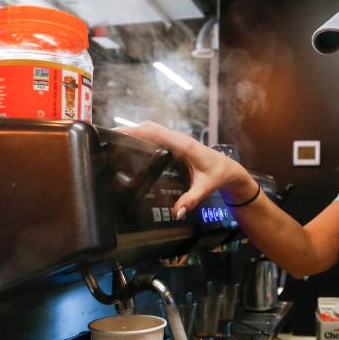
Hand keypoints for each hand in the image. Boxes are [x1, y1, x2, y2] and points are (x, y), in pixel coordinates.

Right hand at [120, 122, 255, 216]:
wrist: (229, 169)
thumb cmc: (218, 175)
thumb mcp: (205, 188)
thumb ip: (192, 199)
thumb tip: (177, 212)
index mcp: (183, 146)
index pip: (155, 133)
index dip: (135, 131)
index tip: (117, 134)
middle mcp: (178, 139)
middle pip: (149, 127)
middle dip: (129, 130)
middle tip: (109, 139)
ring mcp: (177, 139)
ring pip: (152, 129)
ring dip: (135, 132)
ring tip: (116, 142)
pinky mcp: (176, 143)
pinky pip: (156, 135)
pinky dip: (143, 136)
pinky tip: (133, 147)